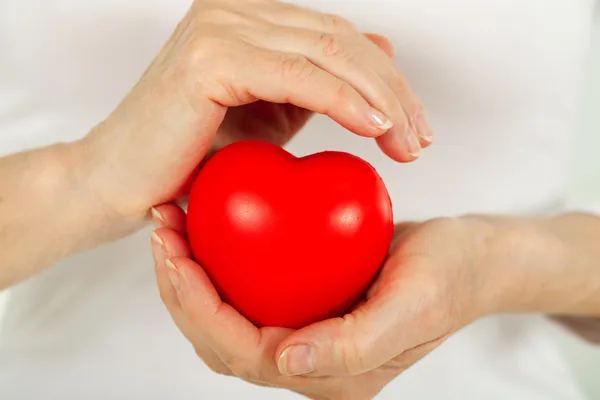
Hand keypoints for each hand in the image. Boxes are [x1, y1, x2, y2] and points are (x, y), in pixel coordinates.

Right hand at [78, 0, 431, 220]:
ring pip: (329, 52)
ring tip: (407, 143)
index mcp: (251, 18)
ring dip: (380, 100)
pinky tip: (374, 129)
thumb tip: (381, 54)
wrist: (122, 182)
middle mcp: (236, 9)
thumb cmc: (193, 155)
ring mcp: (221, 25)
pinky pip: (298, 75)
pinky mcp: (211, 54)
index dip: (387, 82)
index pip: (340, 39)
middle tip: (419, 140)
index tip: (414, 127)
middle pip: (343, 41)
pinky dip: (343, 102)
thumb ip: (320, 83)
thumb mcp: (273, 114)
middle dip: (393, 94)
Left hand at [151, 206, 494, 399]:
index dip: (199, 308)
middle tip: (162, 230)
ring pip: (225, 313)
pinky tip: (206, 220)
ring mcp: (304, 331)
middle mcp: (307, 361)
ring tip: (170, 223)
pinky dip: (219, 259)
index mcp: (327, 377)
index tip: (176, 253)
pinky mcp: (305, 302)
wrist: (472, 258)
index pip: (242, 353)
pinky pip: (248, 288)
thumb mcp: (415, 305)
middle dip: (179, 290)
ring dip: (190, 274)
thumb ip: (355, 345)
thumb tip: (285, 364)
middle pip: (219, 337)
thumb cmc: (450, 278)